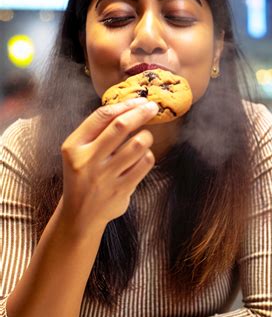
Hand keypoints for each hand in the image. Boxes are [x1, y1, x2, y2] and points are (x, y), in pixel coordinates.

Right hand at [59, 98, 157, 230]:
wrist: (80, 215)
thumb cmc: (83, 176)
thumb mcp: (79, 152)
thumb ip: (97, 132)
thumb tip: (129, 106)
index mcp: (74, 146)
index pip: (101, 116)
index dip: (125, 105)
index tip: (139, 101)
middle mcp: (88, 160)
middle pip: (121, 127)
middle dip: (140, 113)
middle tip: (153, 107)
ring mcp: (105, 176)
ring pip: (137, 145)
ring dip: (146, 137)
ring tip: (145, 137)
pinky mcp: (121, 190)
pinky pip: (144, 164)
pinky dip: (148, 156)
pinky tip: (143, 157)